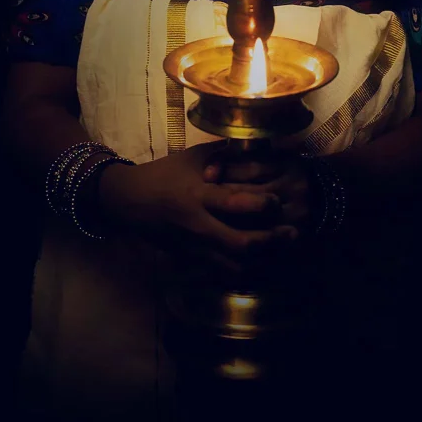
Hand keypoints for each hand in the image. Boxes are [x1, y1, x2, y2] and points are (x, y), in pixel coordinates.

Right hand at [98, 142, 295, 272]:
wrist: (129, 201)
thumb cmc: (166, 173)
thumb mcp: (194, 157)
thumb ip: (227, 154)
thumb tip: (262, 148)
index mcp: (198, 194)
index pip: (234, 202)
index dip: (262, 204)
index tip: (278, 200)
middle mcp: (197, 224)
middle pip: (239, 242)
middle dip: (270, 241)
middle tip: (292, 233)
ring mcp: (193, 246)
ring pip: (233, 266)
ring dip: (263, 262)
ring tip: (283, 253)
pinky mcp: (190, 260)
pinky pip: (222, 274)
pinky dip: (244, 273)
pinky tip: (261, 267)